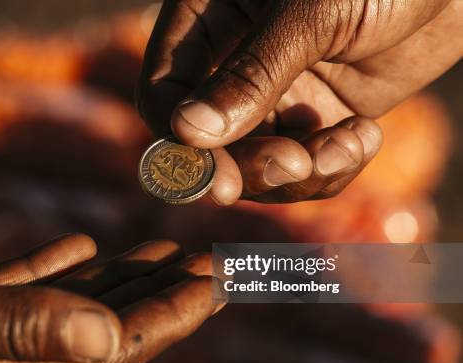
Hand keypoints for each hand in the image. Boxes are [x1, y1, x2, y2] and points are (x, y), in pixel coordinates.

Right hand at [0, 234, 220, 362]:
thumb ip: (18, 327)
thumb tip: (107, 335)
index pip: (123, 343)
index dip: (178, 314)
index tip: (220, 281)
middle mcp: (12, 357)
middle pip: (112, 324)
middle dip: (166, 295)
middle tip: (210, 263)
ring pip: (75, 304)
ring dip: (124, 279)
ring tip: (165, 251)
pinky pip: (26, 287)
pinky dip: (59, 266)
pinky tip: (81, 246)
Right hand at [137, 0, 461, 203]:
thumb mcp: (311, 12)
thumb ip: (251, 73)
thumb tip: (187, 134)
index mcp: (207, 23)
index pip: (163, 94)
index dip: (180, 144)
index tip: (218, 179)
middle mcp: (232, 65)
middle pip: (208, 144)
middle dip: (250, 166)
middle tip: (294, 167)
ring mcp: (275, 96)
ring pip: (257, 165)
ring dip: (299, 174)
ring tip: (348, 145)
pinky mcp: (317, 119)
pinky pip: (306, 169)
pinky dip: (334, 169)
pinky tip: (365, 136)